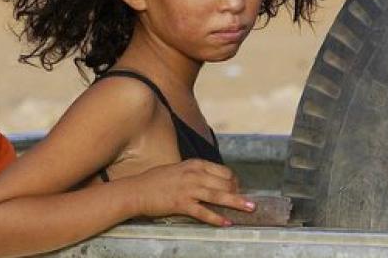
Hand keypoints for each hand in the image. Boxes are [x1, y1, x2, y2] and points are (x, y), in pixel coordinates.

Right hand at [133, 159, 254, 225]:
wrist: (137, 190)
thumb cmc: (156, 180)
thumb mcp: (179, 169)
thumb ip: (196, 173)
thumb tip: (213, 181)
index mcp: (194, 164)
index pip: (223, 171)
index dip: (235, 182)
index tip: (238, 190)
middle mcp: (193, 175)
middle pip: (225, 183)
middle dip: (239, 193)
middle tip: (249, 204)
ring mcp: (188, 189)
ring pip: (218, 196)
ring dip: (236, 203)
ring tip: (250, 209)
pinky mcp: (181, 204)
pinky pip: (203, 212)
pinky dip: (216, 218)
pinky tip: (226, 223)